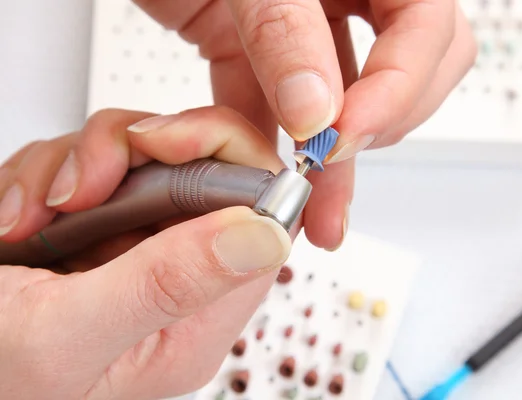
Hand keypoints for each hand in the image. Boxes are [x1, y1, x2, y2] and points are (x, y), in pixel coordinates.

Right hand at [0, 107, 292, 398]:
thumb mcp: (67, 335)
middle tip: (86, 179)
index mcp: (192, 324)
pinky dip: (48, 170)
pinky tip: (17, 215)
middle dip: (142, 153)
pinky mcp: (96, 222)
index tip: (173, 144)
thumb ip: (166, 283)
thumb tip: (265, 235)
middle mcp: (174, 281)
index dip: (237, 164)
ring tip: (32, 215)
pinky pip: (95, 159)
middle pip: (208, 172)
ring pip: (147, 156)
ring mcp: (133, 246)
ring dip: (82, 162)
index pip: (263, 223)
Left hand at [134, 0, 475, 249]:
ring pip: (343, 97)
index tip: (348, 134)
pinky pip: (276, 101)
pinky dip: (268, 139)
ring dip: (330, 157)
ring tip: (312, 209)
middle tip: (339, 162)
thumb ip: (286, 32)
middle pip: (409, 67)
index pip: (429, 25)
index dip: (401, 87)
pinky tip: (261, 177)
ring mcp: (303, 21)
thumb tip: (318, 113)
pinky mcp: (257, 45)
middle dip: (381, 124)